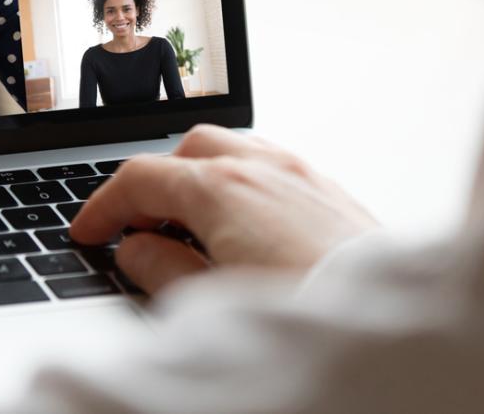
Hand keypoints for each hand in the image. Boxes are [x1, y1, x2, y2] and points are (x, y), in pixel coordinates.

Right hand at [71, 125, 378, 293]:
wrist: (396, 335)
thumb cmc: (304, 314)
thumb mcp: (206, 302)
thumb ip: (160, 269)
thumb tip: (136, 250)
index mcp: (220, 188)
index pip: (140, 178)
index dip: (104, 206)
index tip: (88, 232)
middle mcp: (261, 168)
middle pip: (187, 149)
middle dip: (155, 183)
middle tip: (140, 227)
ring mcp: (302, 175)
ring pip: (234, 150)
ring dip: (200, 178)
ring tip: (191, 225)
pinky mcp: (333, 193)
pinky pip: (273, 167)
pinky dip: (242, 184)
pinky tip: (243, 225)